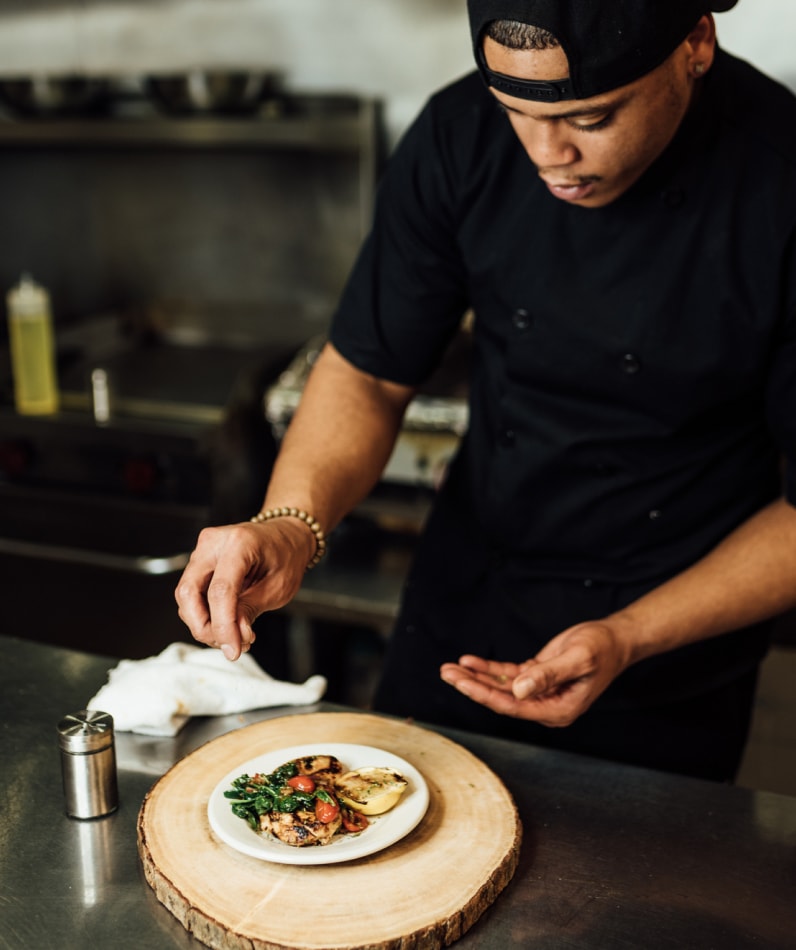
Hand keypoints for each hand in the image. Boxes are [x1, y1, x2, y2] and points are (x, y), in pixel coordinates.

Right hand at [174, 519, 312, 660]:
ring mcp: (203, 549)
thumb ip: (251, 610)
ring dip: (204, 623)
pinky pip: (192, 592)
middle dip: (204, 627)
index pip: (220, 590)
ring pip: (186, 595)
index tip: (233, 649)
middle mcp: (214, 542)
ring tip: (233, 635)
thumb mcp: (278, 587)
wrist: (285, 537)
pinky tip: (226, 623)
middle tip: (229, 645)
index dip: (223, 626)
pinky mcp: (199, 560)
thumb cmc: (286, 555)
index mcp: (240, 542)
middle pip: (189, 592)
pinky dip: (204, 613)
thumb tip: (234, 636)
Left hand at [439, 620, 631, 726]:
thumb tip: (518, 691)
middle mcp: (545, 706)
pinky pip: (507, 676)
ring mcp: (539, 693)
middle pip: (501, 699)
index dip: (485, 695)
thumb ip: (548, 675)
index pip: (513, 707)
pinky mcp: (536, 678)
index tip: (462, 683)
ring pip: (501, 688)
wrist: (614, 640)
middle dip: (472, 687)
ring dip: (475, 678)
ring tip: (450, 668)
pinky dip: (488, 669)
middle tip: (447, 673)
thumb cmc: (601, 649)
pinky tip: (469, 661)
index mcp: (557, 710)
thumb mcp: (577, 659)